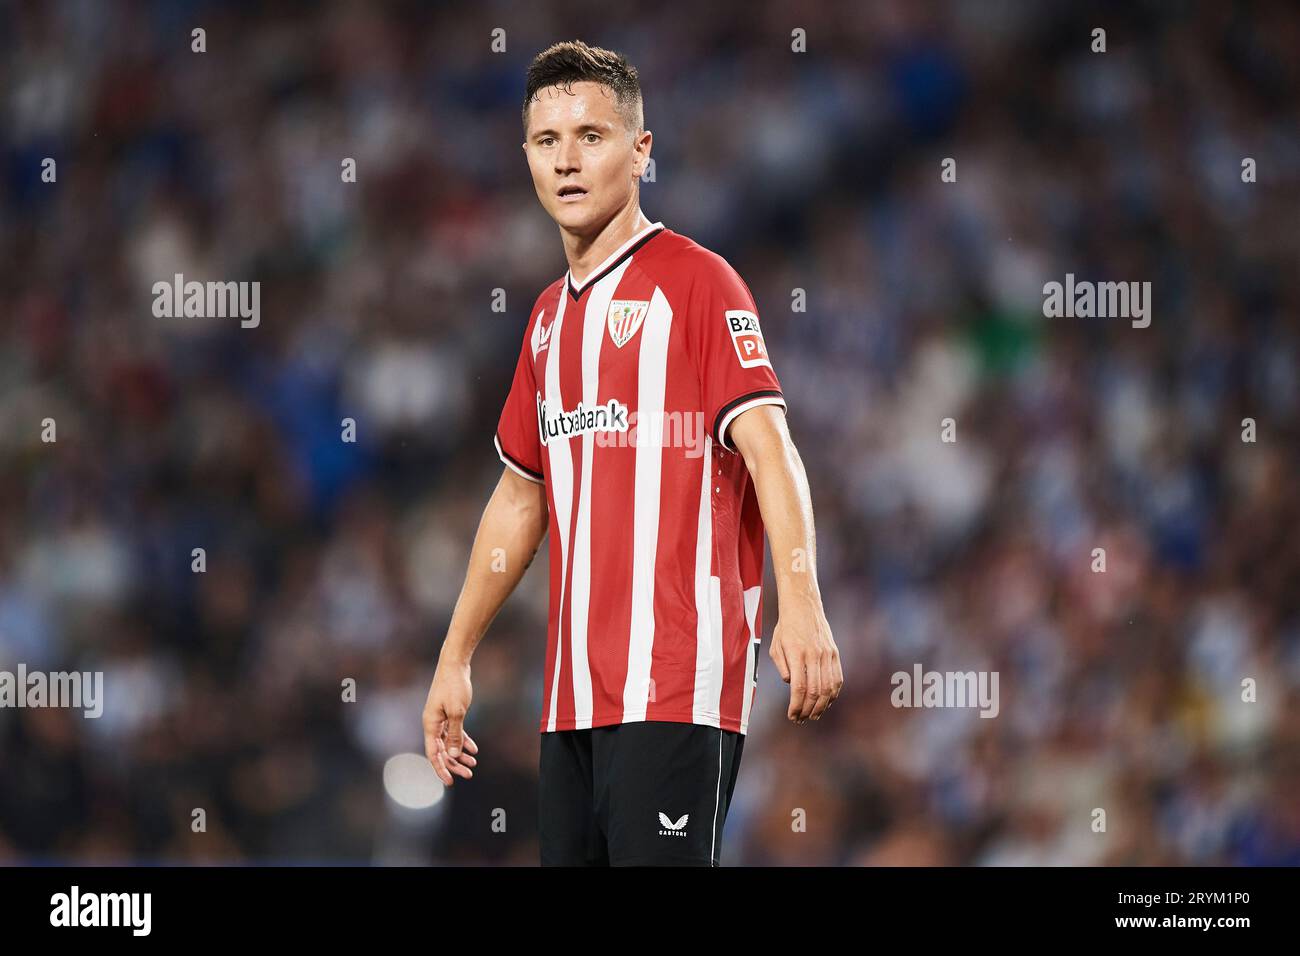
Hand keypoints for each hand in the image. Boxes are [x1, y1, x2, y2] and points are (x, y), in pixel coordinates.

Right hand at [423, 657, 478, 785]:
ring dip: (460, 754)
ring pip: (448, 743)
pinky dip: (463, 741)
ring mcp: (439, 719)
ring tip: (473, 764)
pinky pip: (454, 732)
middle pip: (441, 751)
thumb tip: (453, 755)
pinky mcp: (448, 713)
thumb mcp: (457, 712)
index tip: (450, 782)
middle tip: (469, 774)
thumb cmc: (454, 687)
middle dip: (454, 764)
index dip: (441, 769)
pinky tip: (473, 749)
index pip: (433, 754)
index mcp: (430, 725)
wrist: (454, 665)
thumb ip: (455, 735)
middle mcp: (432, 724)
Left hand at [768, 599, 841, 723]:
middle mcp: (814, 655)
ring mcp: (827, 654)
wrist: (803, 605)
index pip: (800, 688)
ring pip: (829, 688)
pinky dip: (833, 693)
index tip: (792, 715)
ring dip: (822, 706)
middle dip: (808, 710)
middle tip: (801, 719)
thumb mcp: (776, 646)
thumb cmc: (786, 627)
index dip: (797, 705)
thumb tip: (790, 684)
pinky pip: (837, 678)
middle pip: (816, 691)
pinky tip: (827, 702)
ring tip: (814, 715)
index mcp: (797, 654)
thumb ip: (782, 667)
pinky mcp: (835, 653)